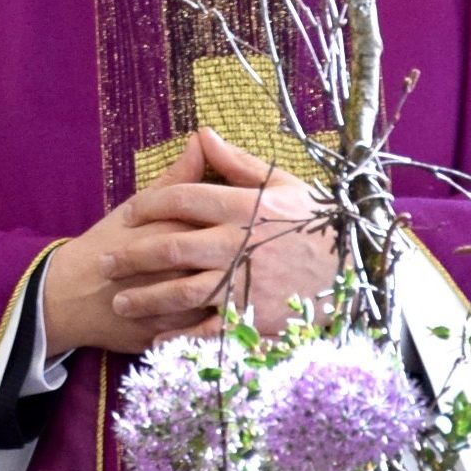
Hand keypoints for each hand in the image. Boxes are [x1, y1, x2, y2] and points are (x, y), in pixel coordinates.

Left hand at [44, 128, 338, 351]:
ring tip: (120, 301)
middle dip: (132, 255)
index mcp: (246, 207)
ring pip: (180, 291)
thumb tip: (201, 132)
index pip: (182, 199)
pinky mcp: (258, 321)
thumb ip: (239, 163)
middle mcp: (240, 244)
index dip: (149, 205)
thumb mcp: (287, 185)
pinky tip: (156, 338)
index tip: (130, 214)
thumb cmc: (322, 224)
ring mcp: (247, 285)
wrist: (363, 273)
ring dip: (145, 297)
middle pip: (170, 246)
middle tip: (106, 263)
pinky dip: (179, 337)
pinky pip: (208, 331)